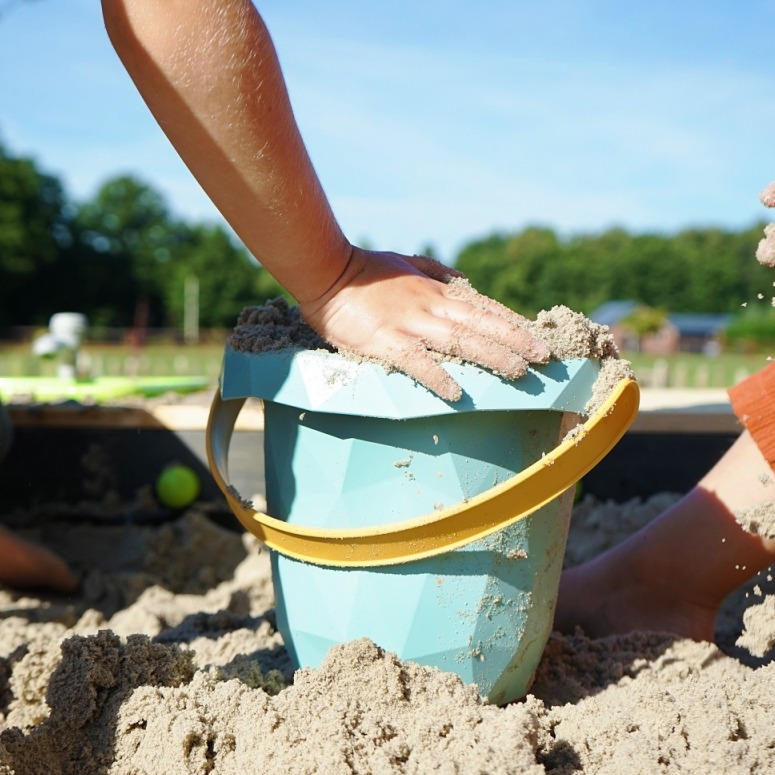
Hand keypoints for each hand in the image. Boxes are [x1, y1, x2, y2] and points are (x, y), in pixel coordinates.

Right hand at [299, 247, 549, 401]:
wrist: (326, 270)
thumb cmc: (366, 269)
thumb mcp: (408, 262)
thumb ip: (437, 271)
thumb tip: (464, 281)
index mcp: (436, 291)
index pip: (483, 308)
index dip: (512, 323)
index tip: (537, 337)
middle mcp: (430, 307)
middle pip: (481, 325)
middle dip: (515, 341)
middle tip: (544, 358)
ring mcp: (408, 324)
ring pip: (459, 341)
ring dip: (491, 357)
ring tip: (519, 373)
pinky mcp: (384, 341)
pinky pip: (416, 362)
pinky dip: (437, 377)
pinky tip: (457, 393)